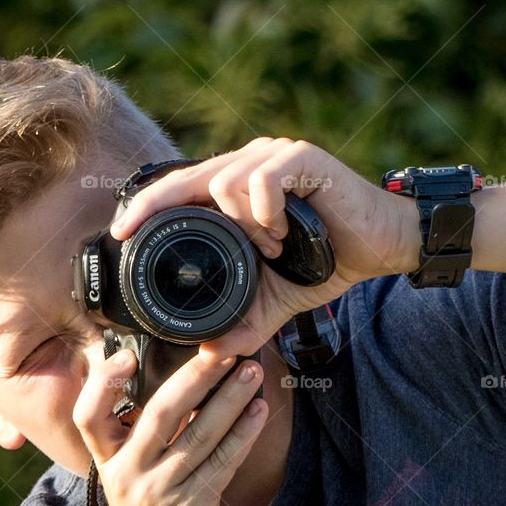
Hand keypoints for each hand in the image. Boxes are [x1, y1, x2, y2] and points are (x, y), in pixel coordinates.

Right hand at [73, 349, 267, 505]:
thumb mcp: (134, 483)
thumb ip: (147, 441)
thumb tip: (185, 387)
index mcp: (108, 463)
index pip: (89, 416)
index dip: (102, 383)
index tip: (128, 354)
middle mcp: (126, 475)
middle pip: (160, 411)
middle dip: (197, 374)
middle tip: (224, 348)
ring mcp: (158, 492)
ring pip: (200, 431)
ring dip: (231, 397)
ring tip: (252, 371)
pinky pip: (223, 459)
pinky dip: (244, 432)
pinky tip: (259, 411)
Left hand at [111, 137, 419, 363]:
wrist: (384, 245)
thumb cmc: (331, 259)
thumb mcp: (279, 296)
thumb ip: (248, 316)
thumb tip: (214, 351)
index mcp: (243, 184)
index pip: (184, 187)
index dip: (149, 206)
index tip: (120, 232)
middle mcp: (253, 161)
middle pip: (189, 175)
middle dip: (155, 204)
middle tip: (132, 231)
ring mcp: (278, 155)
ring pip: (225, 181)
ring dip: (240, 225)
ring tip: (267, 249)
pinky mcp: (303, 158)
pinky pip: (263, 181)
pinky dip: (264, 214)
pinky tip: (280, 236)